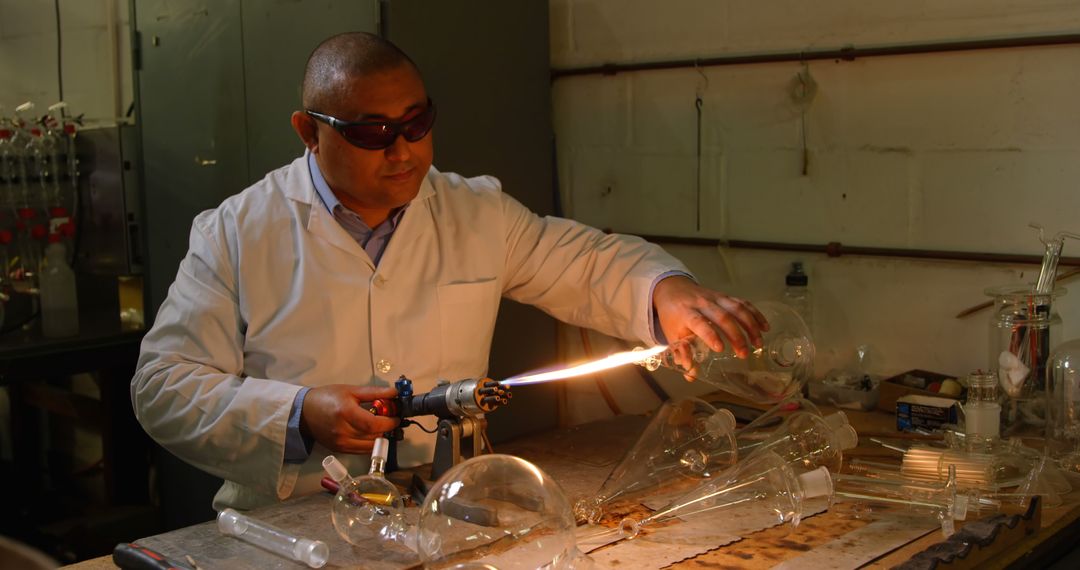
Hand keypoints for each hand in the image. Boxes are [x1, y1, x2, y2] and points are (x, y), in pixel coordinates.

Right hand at [300, 384, 400, 453]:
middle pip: (373, 436)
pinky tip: (370, 433)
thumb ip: (374, 392)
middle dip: (386, 429)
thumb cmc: (327, 397)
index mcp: (346, 413)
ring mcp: (340, 443)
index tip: (396, 417)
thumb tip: (394, 393)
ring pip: (369, 446)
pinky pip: (361, 450)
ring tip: (380, 426)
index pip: (374, 424)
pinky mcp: (339, 450)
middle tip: (390, 419)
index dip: (389, 423)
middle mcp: (343, 431)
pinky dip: (369, 443)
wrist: (304, 412)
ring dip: (379, 437)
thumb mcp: (350, 390)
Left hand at [653, 276, 768, 359]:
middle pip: (722, 316)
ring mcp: (715, 298)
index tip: (720, 348)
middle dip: (736, 335)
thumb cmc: (672, 316)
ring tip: (758, 343)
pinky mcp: (725, 296)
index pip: (698, 323)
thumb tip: (691, 375)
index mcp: (685, 313)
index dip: (710, 334)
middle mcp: (702, 304)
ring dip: (750, 325)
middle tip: (744, 353)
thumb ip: (682, 354)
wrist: (672, 288)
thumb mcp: (671, 335)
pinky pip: (743, 303)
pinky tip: (765, 327)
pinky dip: (756, 314)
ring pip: (736, 308)